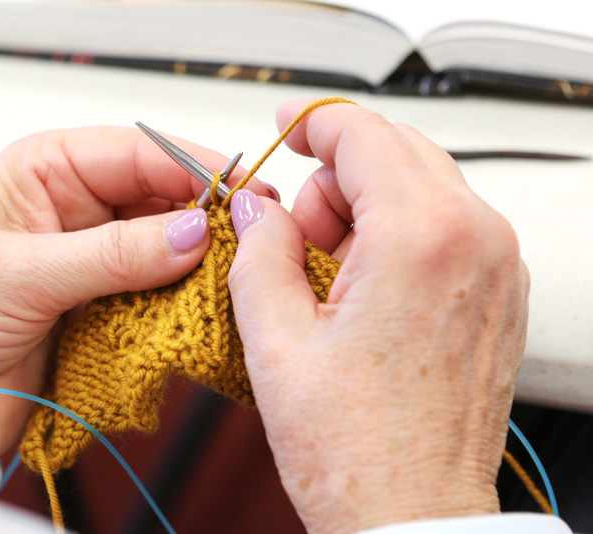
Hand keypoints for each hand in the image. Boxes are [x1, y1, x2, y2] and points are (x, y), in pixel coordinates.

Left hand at [0, 126, 267, 465]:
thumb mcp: (19, 274)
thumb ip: (112, 253)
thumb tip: (194, 231)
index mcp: (46, 173)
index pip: (139, 153)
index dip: (196, 168)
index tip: (244, 193)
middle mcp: (76, 212)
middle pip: (163, 200)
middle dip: (207, 217)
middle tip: (257, 239)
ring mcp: (94, 263)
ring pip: (168, 251)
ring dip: (202, 265)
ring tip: (244, 276)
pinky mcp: (104, 311)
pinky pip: (159, 298)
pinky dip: (186, 305)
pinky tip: (212, 310)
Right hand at [228, 101, 529, 532]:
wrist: (412, 513)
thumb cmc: (357, 450)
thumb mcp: (275, 339)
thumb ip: (258, 250)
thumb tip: (258, 210)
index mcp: (420, 239)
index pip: (365, 134)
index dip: (315, 122)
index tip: (289, 127)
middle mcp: (477, 240)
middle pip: (397, 151)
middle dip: (335, 179)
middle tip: (294, 238)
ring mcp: (498, 266)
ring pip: (421, 186)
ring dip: (365, 210)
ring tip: (327, 282)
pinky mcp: (500, 292)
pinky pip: (444, 225)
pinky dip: (397, 235)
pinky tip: (362, 292)